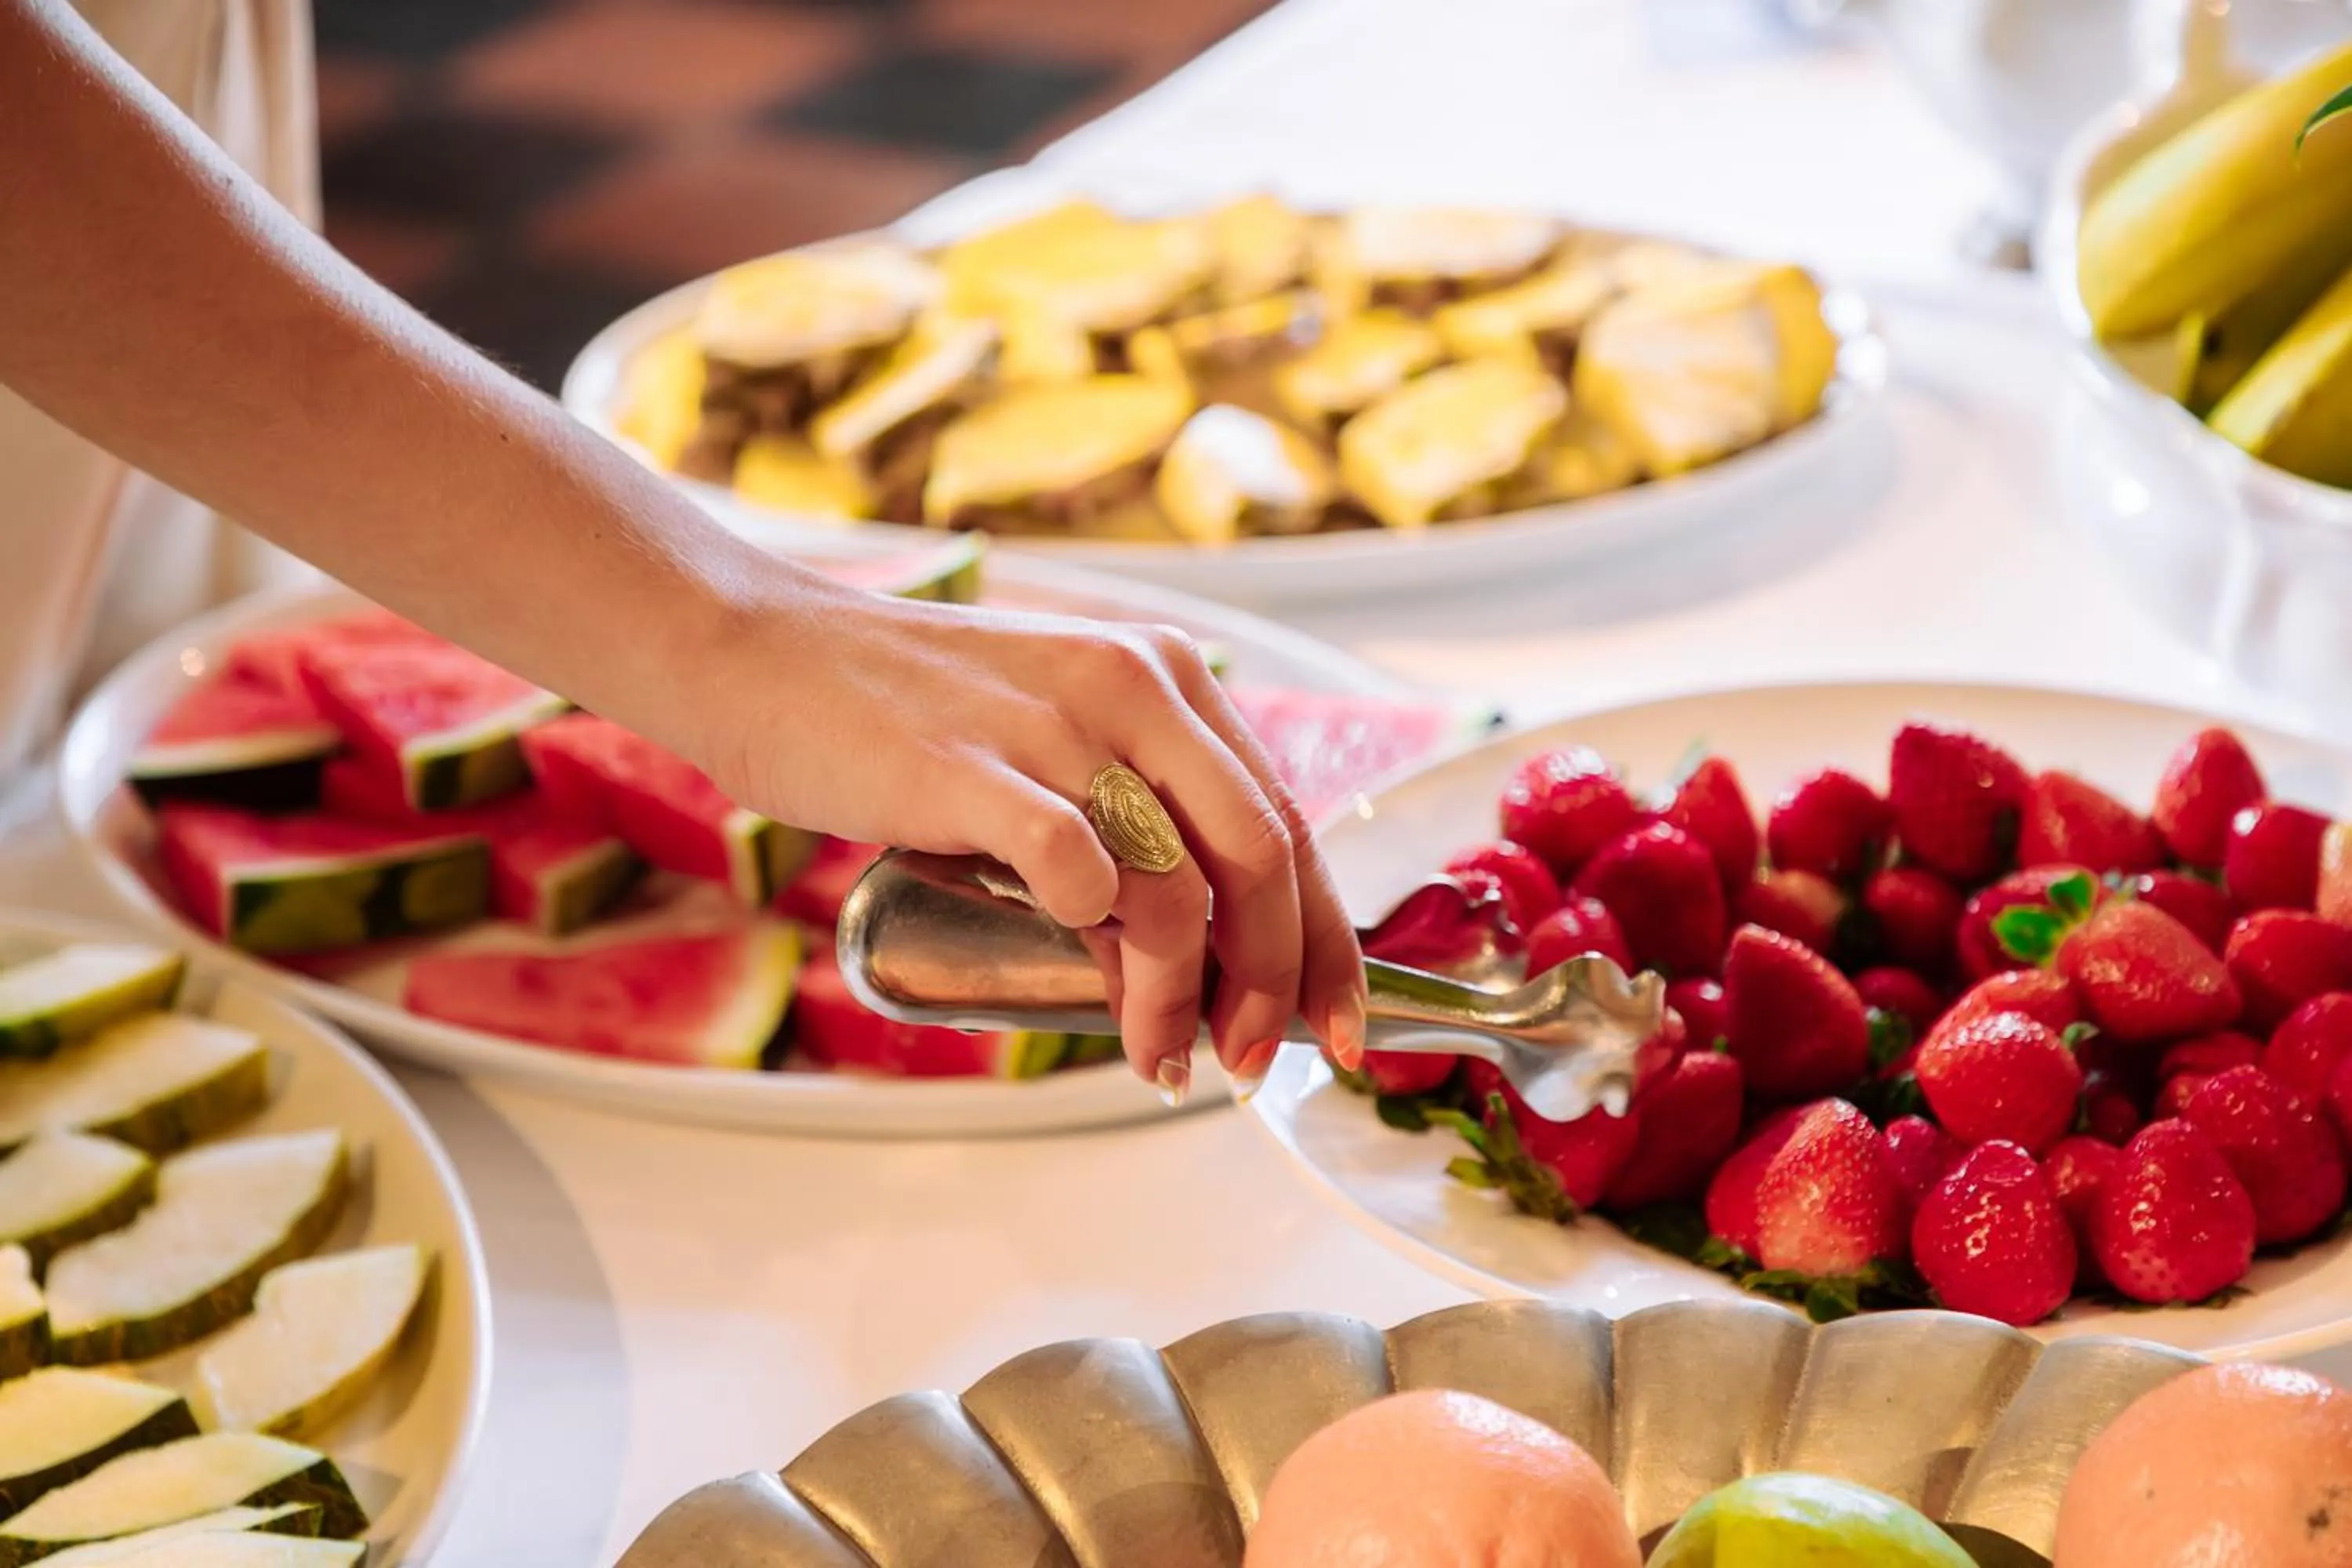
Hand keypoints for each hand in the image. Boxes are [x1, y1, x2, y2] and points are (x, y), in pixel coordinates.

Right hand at [697, 584, 1368, 1098]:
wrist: (755, 653)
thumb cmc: (899, 716)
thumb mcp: (1049, 743)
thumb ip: (1127, 820)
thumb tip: (1189, 958)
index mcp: (1165, 676)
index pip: (1286, 821)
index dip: (1324, 939)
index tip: (1337, 1027)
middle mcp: (1133, 685)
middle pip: (1261, 856)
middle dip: (1275, 982)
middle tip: (1248, 1060)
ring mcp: (1055, 725)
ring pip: (1178, 885)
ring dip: (1183, 997)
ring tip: (1156, 1057)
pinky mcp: (974, 769)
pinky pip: (1079, 876)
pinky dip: (1104, 956)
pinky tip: (1091, 996)